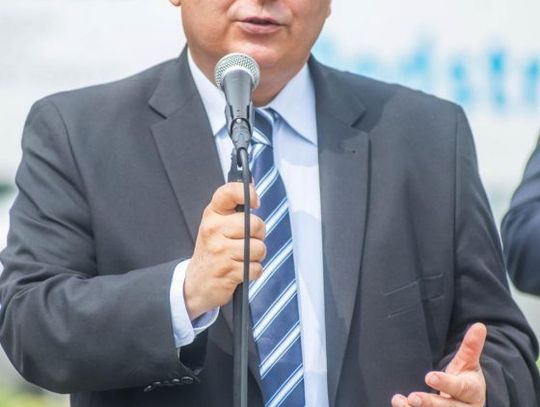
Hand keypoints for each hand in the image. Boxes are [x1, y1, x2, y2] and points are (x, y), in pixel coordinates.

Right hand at [184, 183, 265, 319]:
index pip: (229, 192)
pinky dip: (253, 272)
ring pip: (259, 248)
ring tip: (242, 258)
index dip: (247, 193)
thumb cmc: (214, 250)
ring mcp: (219, 251)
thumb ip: (234, 209)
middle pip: (255, 224)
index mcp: (212, 215)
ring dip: (256, 256)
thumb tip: (253, 188)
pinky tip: (240, 271)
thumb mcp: (217, 226)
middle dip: (258, 235)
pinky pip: (256, 268)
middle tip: (247, 242)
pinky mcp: (227, 271)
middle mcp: (213, 229)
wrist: (196, 283)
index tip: (255, 203)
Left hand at [392, 323, 486, 406]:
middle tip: (413, 398)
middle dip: (430, 403)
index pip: (461, 388)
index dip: (446, 383)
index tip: (429, 377)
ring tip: (403, 402)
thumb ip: (471, 346)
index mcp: (472, 391)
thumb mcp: (469, 363)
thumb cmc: (465, 379)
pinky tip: (398, 402)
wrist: (468, 403)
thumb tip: (479, 325)